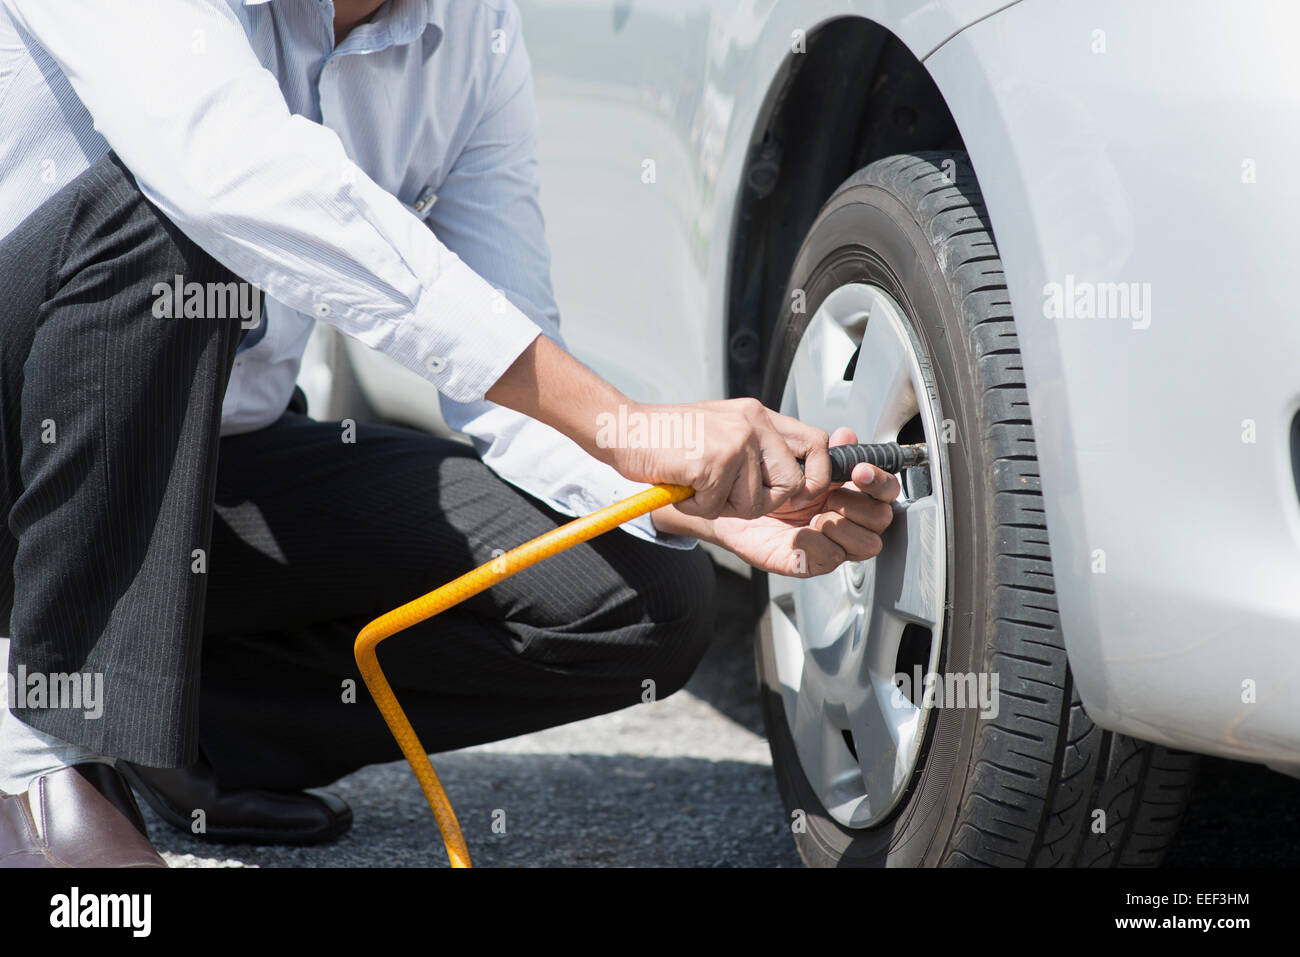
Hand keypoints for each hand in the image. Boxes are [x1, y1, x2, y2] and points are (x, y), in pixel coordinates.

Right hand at [608, 398, 831, 519]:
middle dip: (762, 503)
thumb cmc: (668, 437)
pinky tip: (682, 484)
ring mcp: (735, 441)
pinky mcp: (714, 461)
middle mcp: (753, 423)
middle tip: (728, 495)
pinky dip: (696, 506)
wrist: (624, 429)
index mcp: (758, 415)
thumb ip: (756, 448)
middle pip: (791, 484)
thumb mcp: (722, 430)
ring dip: (721, 506)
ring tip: (697, 484)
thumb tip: (794, 481)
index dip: (815, 477)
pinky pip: (718, 507)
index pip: (817, 444)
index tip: (796, 495)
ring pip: (753, 504)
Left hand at [692, 427, 899, 576]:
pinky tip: (800, 533)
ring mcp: (832, 542)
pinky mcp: (812, 562)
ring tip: (817, 516)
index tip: (859, 470)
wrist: (730, 501)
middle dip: (860, 505)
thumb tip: (847, 435)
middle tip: (832, 496)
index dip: (879, 481)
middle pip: (882, 518)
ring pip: (868, 543)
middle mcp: (846, 518)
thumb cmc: (764, 482)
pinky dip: (817, 544)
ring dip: (843, 526)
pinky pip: (831, 559)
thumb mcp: (793, 458)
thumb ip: (824, 449)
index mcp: (849, 491)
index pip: (885, 490)